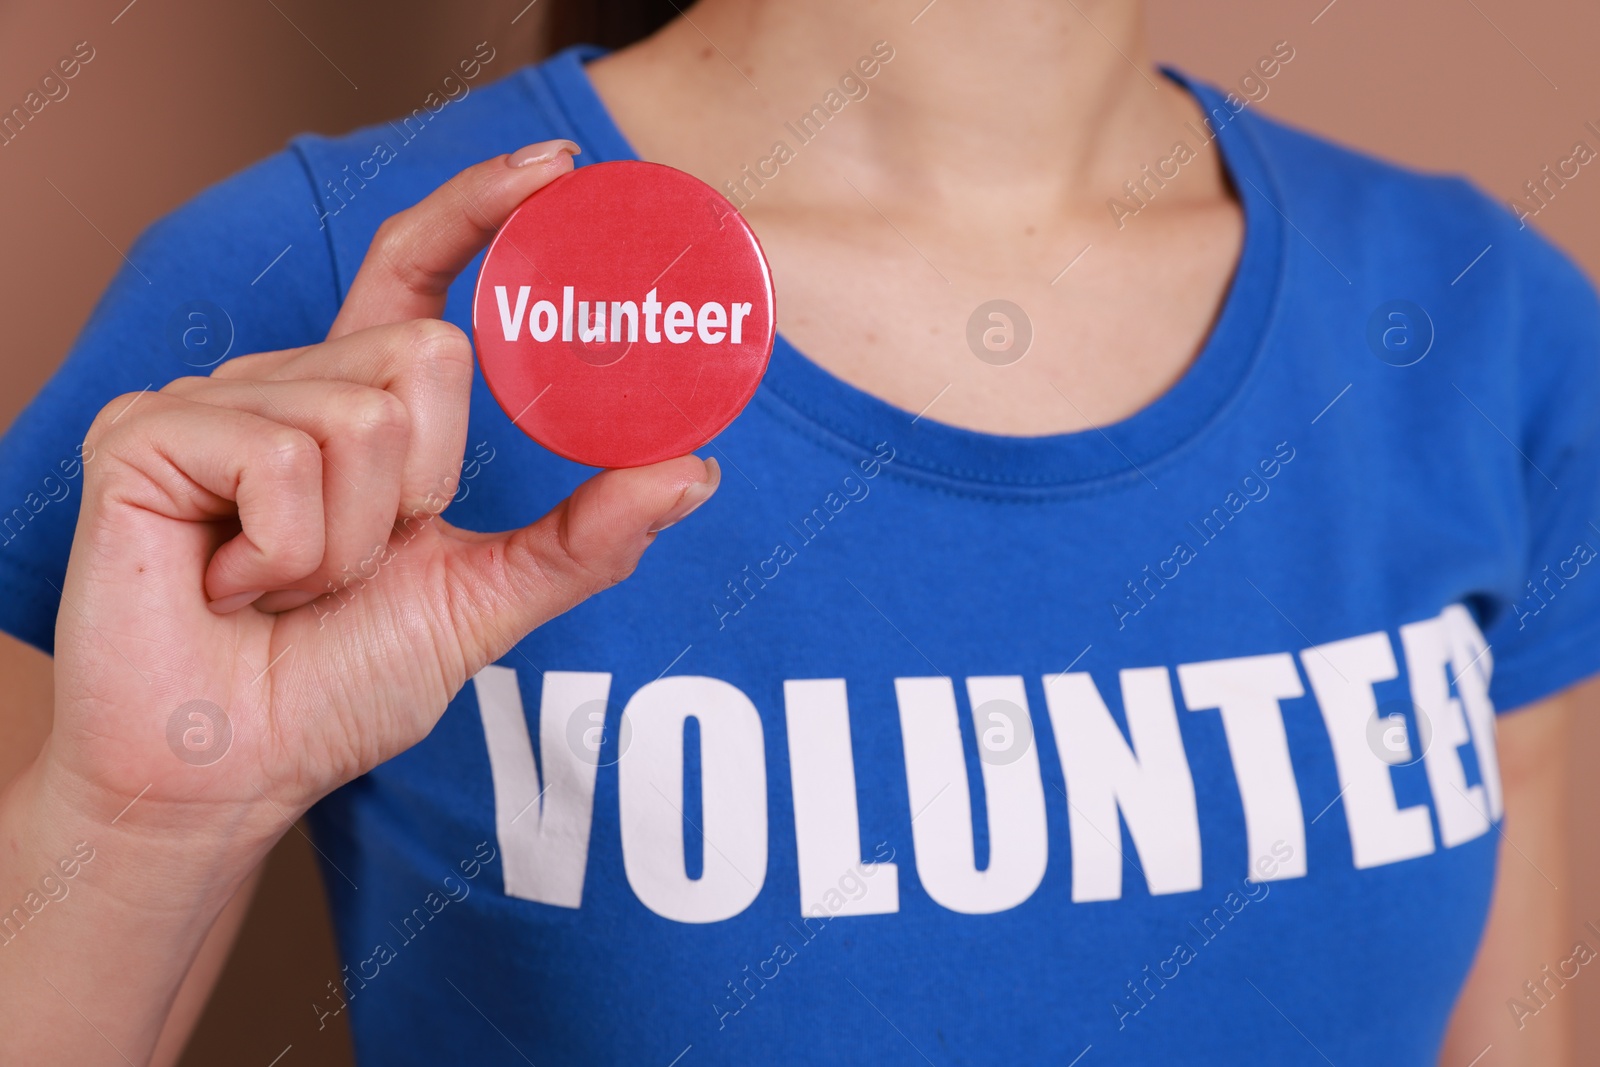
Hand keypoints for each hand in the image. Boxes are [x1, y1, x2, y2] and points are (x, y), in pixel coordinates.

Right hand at [41, 140, 719, 843]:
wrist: (228, 769)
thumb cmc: (337, 685)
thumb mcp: (482, 601)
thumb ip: (584, 537)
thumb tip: (697, 467)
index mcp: (358, 405)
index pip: (418, 272)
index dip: (480, 209)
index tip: (560, 169)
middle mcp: (287, 382)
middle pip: (429, 354)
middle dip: (424, 488)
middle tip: (358, 563)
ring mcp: (212, 402)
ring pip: (366, 417)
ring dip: (354, 543)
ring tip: (288, 586)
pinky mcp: (145, 435)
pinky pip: (285, 462)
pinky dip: (290, 554)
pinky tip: (235, 587)